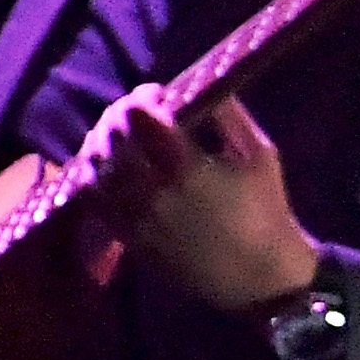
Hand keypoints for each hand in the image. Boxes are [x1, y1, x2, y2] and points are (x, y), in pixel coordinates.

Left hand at [70, 88, 317, 310]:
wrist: (260, 276)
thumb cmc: (266, 210)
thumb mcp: (260, 155)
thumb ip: (229, 116)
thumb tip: (202, 83)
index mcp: (187, 169)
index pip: (140, 119)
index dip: (142, 98)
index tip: (155, 93)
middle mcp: (153, 193)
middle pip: (111, 139)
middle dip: (117, 115)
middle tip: (132, 109)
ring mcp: (135, 217)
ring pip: (96, 168)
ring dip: (100, 142)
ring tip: (118, 132)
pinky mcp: (127, 237)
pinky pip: (94, 199)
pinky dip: (92, 175)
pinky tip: (106, 163)